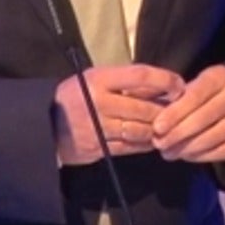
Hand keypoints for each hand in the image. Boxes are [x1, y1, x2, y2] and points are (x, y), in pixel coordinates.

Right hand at [53, 64, 186, 165]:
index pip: (140, 76)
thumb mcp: (94, 78)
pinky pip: (130, 147)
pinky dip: (145, 144)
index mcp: (99, 80)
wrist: (45, 124)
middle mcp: (99, 103)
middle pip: (144, 107)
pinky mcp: (98, 148)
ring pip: (140, 130)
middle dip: (165, 110)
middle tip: (179, 110)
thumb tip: (161, 85)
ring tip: (166, 126)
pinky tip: (151, 140)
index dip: (165, 80)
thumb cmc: (76, 96)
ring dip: (157, 129)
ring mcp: (99, 128)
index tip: (179, 85)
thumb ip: (123, 81)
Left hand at [150, 65, 224, 162]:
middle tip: (159, 144)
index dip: (174, 113)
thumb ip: (178, 100)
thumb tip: (154, 123)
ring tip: (169, 153)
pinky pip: (221, 152)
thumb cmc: (210, 94)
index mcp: (220, 77)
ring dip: (186, 149)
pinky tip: (187, 156)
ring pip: (211, 138)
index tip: (157, 128)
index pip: (194, 96)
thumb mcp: (197, 86)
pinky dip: (201, 156)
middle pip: (202, 119)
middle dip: (176, 134)